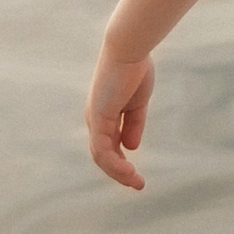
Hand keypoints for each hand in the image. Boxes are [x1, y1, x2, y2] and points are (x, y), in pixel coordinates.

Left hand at [86, 46, 155, 190]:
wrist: (129, 49)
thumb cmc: (135, 69)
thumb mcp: (138, 102)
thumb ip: (133, 124)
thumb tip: (131, 147)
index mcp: (105, 114)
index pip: (110, 145)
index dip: (122, 161)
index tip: (137, 174)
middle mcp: (96, 119)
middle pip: (104, 154)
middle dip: (120, 172)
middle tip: (138, 184)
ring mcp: (95, 120)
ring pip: (102, 156)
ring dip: (118, 172)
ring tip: (136, 182)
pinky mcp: (98, 119)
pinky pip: (102, 149)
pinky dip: (114, 163)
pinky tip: (128, 170)